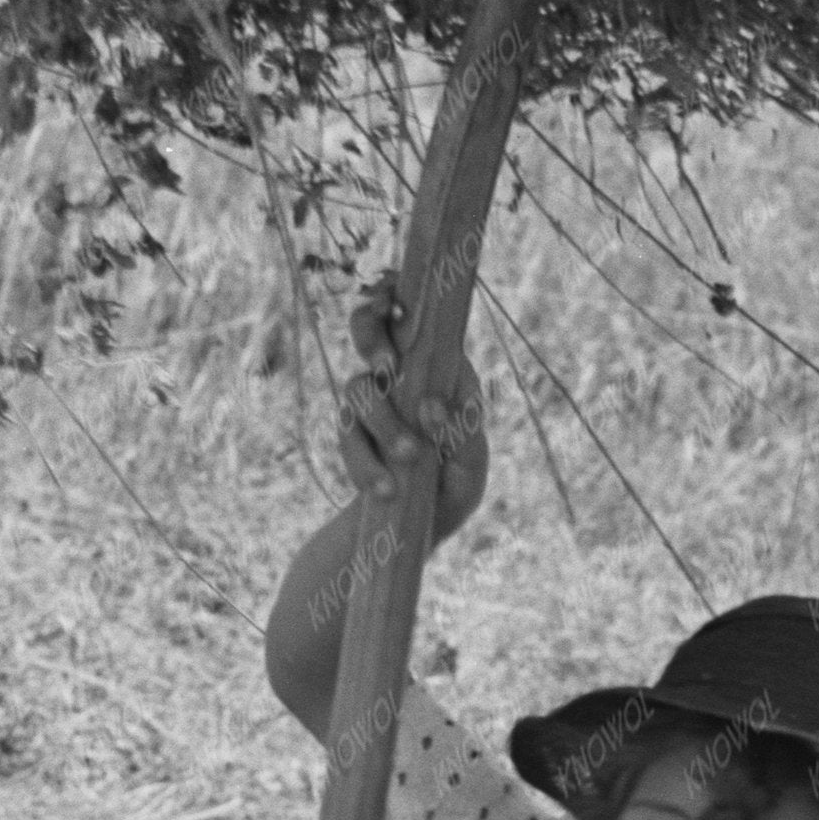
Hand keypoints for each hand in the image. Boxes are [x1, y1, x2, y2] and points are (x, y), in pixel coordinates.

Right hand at [337, 283, 489, 538]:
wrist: (417, 529)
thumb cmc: (456, 484)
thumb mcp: (471, 465)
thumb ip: (461, 433)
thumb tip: (429, 405)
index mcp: (437, 365)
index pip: (413, 312)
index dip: (394, 290)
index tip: (395, 299)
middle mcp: (398, 374)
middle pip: (366, 326)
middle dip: (370, 335)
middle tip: (386, 363)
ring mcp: (369, 403)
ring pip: (357, 386)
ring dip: (383, 420)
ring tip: (409, 458)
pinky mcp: (349, 436)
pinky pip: (347, 437)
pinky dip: (365, 462)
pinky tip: (385, 489)